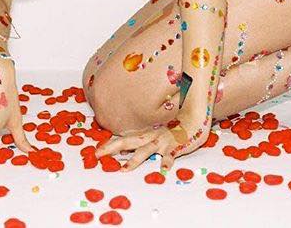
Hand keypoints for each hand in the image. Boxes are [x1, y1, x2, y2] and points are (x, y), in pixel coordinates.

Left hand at [94, 113, 210, 171]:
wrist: (193, 120)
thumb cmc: (175, 128)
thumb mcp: (156, 132)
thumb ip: (143, 139)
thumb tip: (126, 148)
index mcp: (145, 134)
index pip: (124, 138)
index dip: (109, 144)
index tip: (96, 151)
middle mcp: (151, 137)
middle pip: (128, 142)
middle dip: (112, 149)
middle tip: (98, 156)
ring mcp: (161, 142)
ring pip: (145, 151)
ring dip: (134, 160)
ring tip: (124, 169)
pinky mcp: (174, 148)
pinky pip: (169, 157)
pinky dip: (166, 163)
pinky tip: (163, 170)